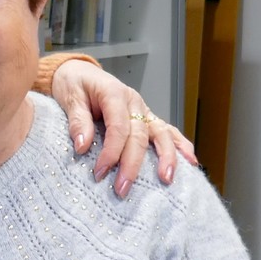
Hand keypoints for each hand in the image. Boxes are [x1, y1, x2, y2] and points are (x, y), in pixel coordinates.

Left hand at [50, 61, 198, 196]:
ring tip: (167, 178)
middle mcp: (133, 102)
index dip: (111, 152)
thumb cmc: (74, 84)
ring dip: (166, 156)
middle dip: (133, 164)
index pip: (118, 127)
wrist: (78, 71)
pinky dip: (180, 145)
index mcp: (114, 93)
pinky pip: (166, 130)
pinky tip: (191, 161)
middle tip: (122, 188)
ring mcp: (143, 110)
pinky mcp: (146, 118)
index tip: (100, 173)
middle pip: (139, 135)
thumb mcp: (69, 97)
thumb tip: (83, 146)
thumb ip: (77, 121)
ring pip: (160, 133)